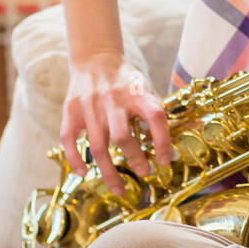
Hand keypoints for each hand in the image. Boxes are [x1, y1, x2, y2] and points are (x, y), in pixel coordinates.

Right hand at [60, 50, 170, 195]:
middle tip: (144, 173)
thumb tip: (179, 142)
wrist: (95, 58)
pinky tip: (85, 174)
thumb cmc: (126, 80)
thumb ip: (157, 111)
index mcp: (137, 92)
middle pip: (122, 136)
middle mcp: (112, 99)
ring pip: (98, 146)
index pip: (155, 117)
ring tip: (119, 189)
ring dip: (109, 172)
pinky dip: (75, 160)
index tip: (165, 160)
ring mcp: (89, 105)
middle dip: (135, 159)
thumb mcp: (146, 87)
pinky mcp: (70, 110)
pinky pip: (69, 140)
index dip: (162, 141)